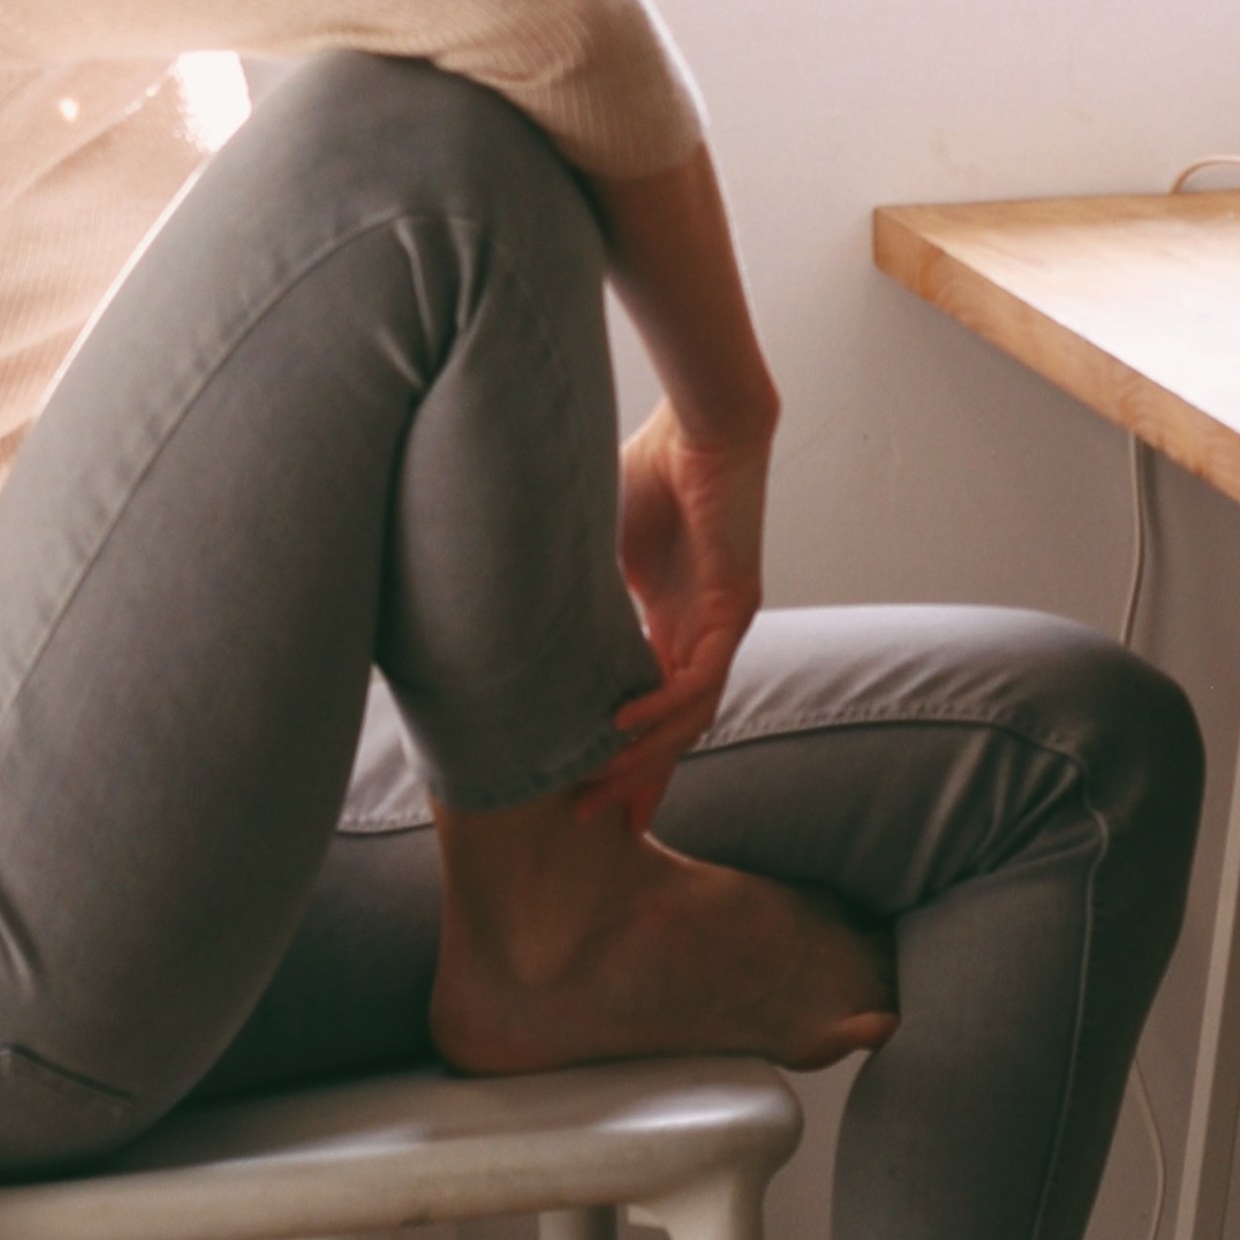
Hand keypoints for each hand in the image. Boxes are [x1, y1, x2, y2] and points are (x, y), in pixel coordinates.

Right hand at [581, 399, 771, 831]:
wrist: (699, 422)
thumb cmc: (651, 464)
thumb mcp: (594, 541)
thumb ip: (568, 582)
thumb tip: (504, 605)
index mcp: (673, 616)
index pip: (654, 703)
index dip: (627, 752)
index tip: (591, 789)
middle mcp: (703, 629)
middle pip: (675, 725)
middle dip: (635, 775)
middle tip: (592, 817)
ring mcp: (723, 622)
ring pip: (690, 713)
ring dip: (646, 756)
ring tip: (601, 789)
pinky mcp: (735, 606)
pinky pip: (701, 676)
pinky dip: (663, 706)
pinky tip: (623, 727)